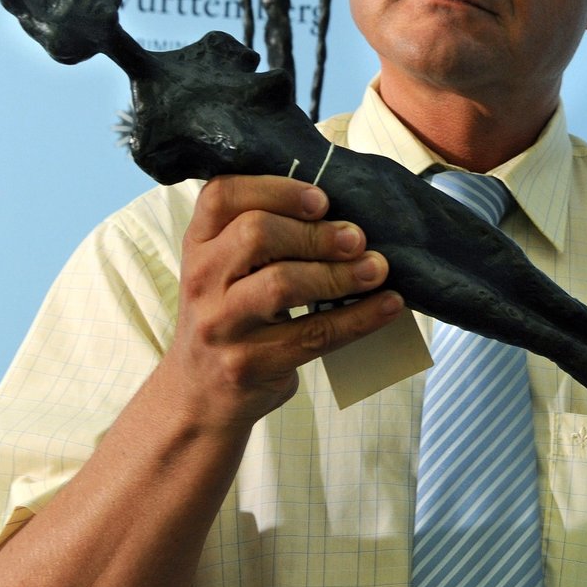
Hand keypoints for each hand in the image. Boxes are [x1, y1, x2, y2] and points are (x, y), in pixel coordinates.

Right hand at [163, 174, 402, 429]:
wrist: (199, 397)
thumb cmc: (230, 318)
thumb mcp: (227, 270)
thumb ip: (263, 237)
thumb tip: (346, 214)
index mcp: (198, 244)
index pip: (223, 195)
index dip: (276, 189)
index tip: (321, 199)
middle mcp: (201, 279)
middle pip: (256, 234)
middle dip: (316, 233)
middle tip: (357, 238)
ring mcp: (220, 324)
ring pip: (282, 284)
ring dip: (340, 273)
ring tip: (377, 269)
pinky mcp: (248, 364)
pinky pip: (312, 334)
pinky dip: (359, 317)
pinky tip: (388, 306)